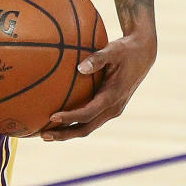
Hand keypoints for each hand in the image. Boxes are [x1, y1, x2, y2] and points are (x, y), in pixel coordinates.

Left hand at [39, 30, 156, 140]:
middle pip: (86, 128)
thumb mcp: (113, 50)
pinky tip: (58, 121)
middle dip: (65, 133)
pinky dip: (74, 123)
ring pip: (88, 127)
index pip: (88, 113)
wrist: (143, 54)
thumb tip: (80, 67)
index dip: (70, 117)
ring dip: (68, 132)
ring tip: (45, 133)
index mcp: (113, 96)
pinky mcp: (109, 107)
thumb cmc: (125, 50)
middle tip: (43, 135)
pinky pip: (90, 119)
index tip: (52, 117)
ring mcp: (112, 109)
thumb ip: (97, 59)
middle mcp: (113, 107)